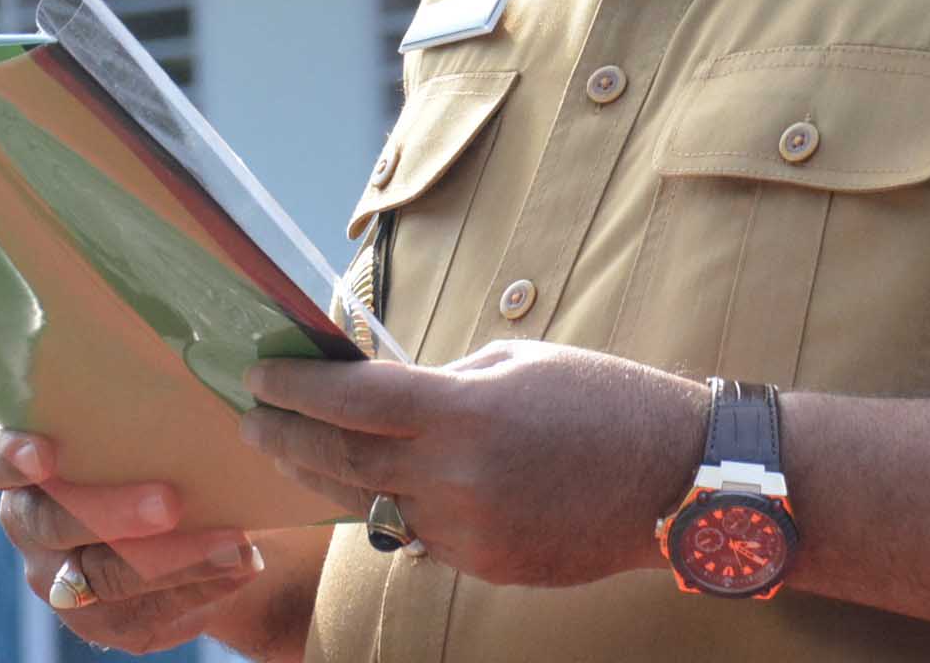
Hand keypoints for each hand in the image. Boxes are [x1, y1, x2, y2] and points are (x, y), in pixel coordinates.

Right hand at [0, 425, 263, 652]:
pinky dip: (198, 590)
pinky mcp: (100, 620)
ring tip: (236, 546)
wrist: (193, 517)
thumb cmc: (158, 447)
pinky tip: (241, 569)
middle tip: (171, 501)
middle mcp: (30, 522)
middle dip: (114, 512)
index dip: (10, 458)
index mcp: (23, 463)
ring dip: (175, 560)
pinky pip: (143, 614)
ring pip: (104, 577)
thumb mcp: (145, 423)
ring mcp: (58, 578)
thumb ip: (145, 411)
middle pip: (52, 524)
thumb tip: (197, 386)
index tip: (45, 453)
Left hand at [240, 343, 707, 589]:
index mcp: (464, 415)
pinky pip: (417, 534)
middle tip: (251, 416)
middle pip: (342, 459)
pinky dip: (389, 506)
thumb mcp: (518, 364)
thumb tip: (388, 396)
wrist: (678, 480)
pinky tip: (369, 486)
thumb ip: (444, 384)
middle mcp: (456, 481)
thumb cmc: (605, 401)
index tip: (258, 372)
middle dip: (286, 436)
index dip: (296, 387)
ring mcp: (467, 532)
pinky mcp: (484, 566)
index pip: (352, 400)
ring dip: (323, 477)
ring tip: (290, 452)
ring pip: (369, 505)